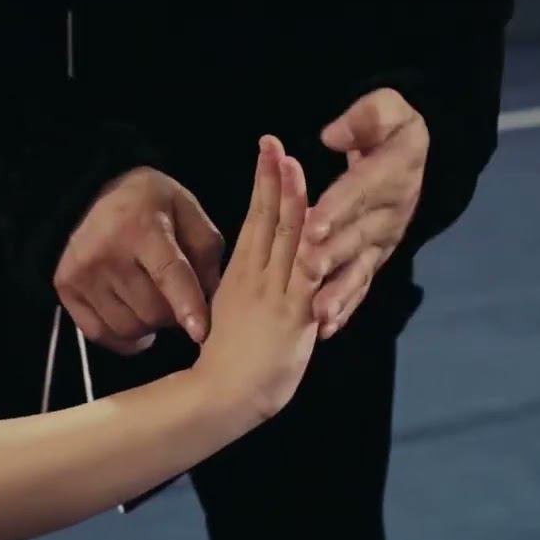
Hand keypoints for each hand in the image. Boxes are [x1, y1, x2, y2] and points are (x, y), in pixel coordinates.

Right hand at [54, 167, 224, 354]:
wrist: (95, 194)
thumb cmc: (152, 206)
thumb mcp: (189, 213)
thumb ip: (206, 256)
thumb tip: (209, 303)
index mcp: (142, 226)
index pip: (168, 272)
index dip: (186, 304)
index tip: (200, 332)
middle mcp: (106, 251)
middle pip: (153, 311)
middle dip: (173, 313)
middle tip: (174, 295)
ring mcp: (82, 272)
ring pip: (129, 328)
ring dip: (148, 324)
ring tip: (150, 299)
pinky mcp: (65, 288)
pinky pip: (101, 334)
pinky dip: (123, 335)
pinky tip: (131, 315)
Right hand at [192, 136, 321, 420]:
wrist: (220, 394)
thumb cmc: (228, 362)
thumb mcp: (231, 312)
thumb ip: (246, 287)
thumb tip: (252, 266)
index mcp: (243, 274)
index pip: (255, 217)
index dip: (263, 182)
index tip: (268, 150)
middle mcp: (257, 277)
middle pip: (269, 218)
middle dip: (276, 178)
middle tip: (277, 144)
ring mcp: (275, 295)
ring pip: (287, 239)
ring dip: (293, 201)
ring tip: (294, 166)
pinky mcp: (293, 317)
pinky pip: (305, 278)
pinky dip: (312, 250)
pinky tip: (319, 225)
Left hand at [306, 88, 427, 338]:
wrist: (413, 152)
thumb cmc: (390, 126)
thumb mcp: (386, 108)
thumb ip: (365, 118)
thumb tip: (333, 134)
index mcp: (389, 174)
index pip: (359, 191)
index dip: (336, 207)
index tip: (312, 222)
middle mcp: (388, 214)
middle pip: (356, 237)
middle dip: (331, 254)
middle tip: (307, 269)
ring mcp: (381, 241)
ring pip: (359, 269)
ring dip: (338, 292)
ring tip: (318, 313)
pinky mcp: (373, 258)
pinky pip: (360, 285)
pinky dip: (345, 307)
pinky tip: (326, 328)